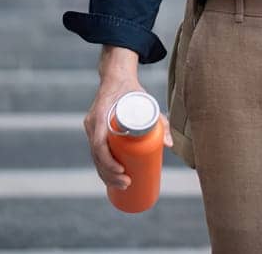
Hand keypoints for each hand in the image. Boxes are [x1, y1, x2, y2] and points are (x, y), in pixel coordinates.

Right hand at [84, 74, 170, 189]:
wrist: (116, 77)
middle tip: (128, 183)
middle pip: (97, 156)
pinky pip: (96, 152)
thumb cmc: (132, 91)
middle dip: (110, 174)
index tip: (123, 171)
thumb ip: (160, 121)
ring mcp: (91, 129)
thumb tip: (169, 144)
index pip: (99, 145)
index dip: (108, 162)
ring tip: (123, 185)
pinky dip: (103, 166)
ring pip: (95, 157)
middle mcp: (92, 124)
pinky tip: (111, 179)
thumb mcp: (147, 103)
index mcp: (100, 116)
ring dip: (106, 174)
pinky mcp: (95, 132)